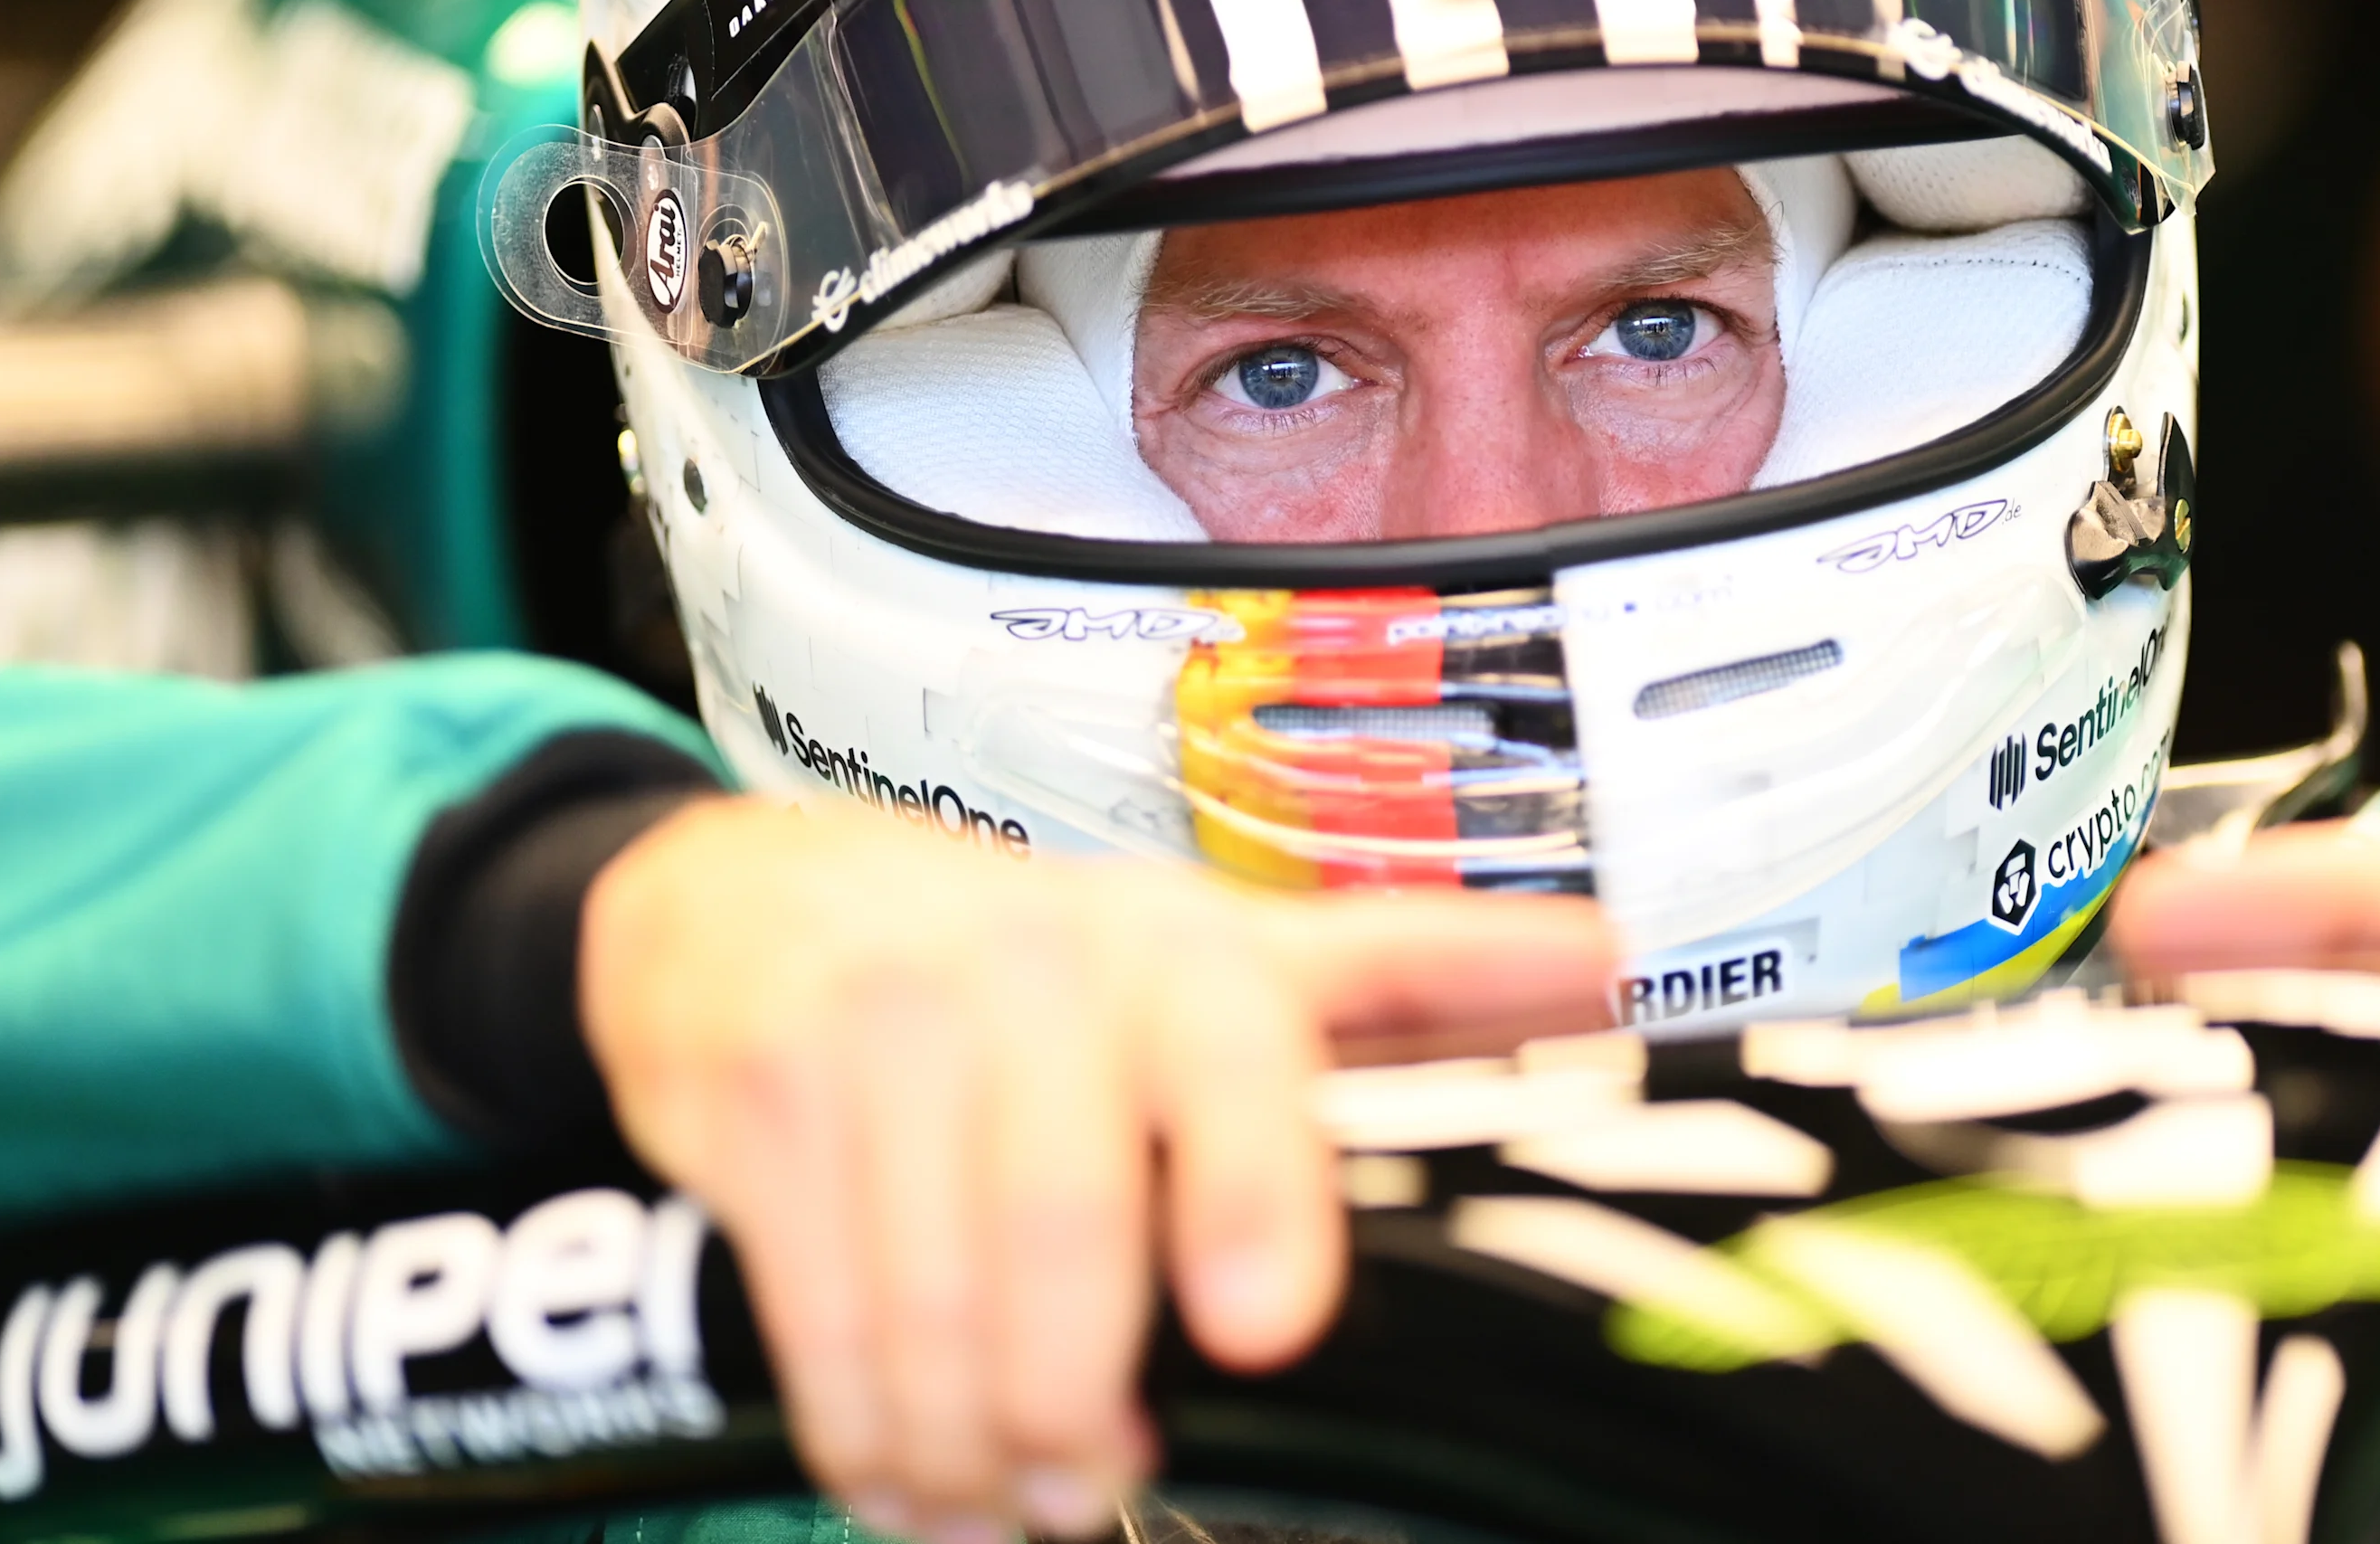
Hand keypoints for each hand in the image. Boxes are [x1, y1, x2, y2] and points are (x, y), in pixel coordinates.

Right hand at [579, 795, 1616, 1539]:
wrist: (760, 897)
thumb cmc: (1047, 961)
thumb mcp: (1233, 951)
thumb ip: (1419, 981)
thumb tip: (1622, 967)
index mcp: (1183, 952)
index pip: (1236, 1059)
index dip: (1253, 1183)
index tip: (1266, 1324)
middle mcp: (1032, 970)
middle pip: (1062, 1222)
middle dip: (1079, 1393)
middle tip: (1104, 1492)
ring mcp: (880, 1025)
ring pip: (932, 1292)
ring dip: (972, 1444)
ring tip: (1014, 1508)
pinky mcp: (757, 1096)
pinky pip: (818, 1309)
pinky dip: (865, 1431)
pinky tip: (908, 1482)